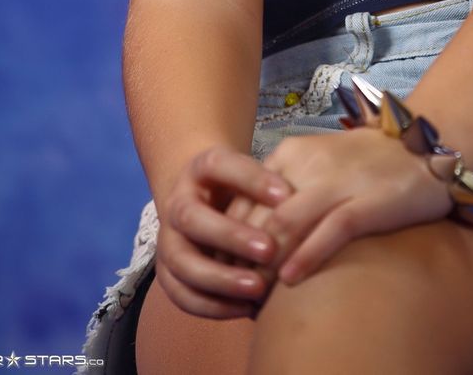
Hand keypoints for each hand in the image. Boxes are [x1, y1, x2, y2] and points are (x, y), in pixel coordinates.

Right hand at [154, 145, 294, 318]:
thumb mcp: (254, 174)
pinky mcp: (167, 273)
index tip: (287, 196)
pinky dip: (212, 305)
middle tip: (270, 250)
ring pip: (182, 262)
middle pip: (192, 218)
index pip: (220, 165)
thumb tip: (306, 205)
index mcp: (200, 168)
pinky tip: (245, 307)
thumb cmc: (243, 188)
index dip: (251, 179)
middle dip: (230, 236)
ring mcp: (167, 240)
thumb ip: (271, 185)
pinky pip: (182, 295)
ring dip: (220, 278)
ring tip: (259, 289)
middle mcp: (178, 202)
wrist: (206, 200)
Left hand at [241, 120, 454, 287]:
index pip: (242, 200)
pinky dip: (306, 256)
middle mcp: (308, 163)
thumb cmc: (364, 164)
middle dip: (241, 257)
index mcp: (290, 153)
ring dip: (265, 264)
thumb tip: (250, 234)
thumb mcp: (315, 167)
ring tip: (255, 295)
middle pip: (259, 216)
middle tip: (234, 290)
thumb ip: (284, 191)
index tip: (221, 270)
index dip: (227, 239)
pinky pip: (331, 230)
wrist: (422, 149)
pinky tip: (290, 280)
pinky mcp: (368, 200)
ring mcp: (339, 181)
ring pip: (286, 224)